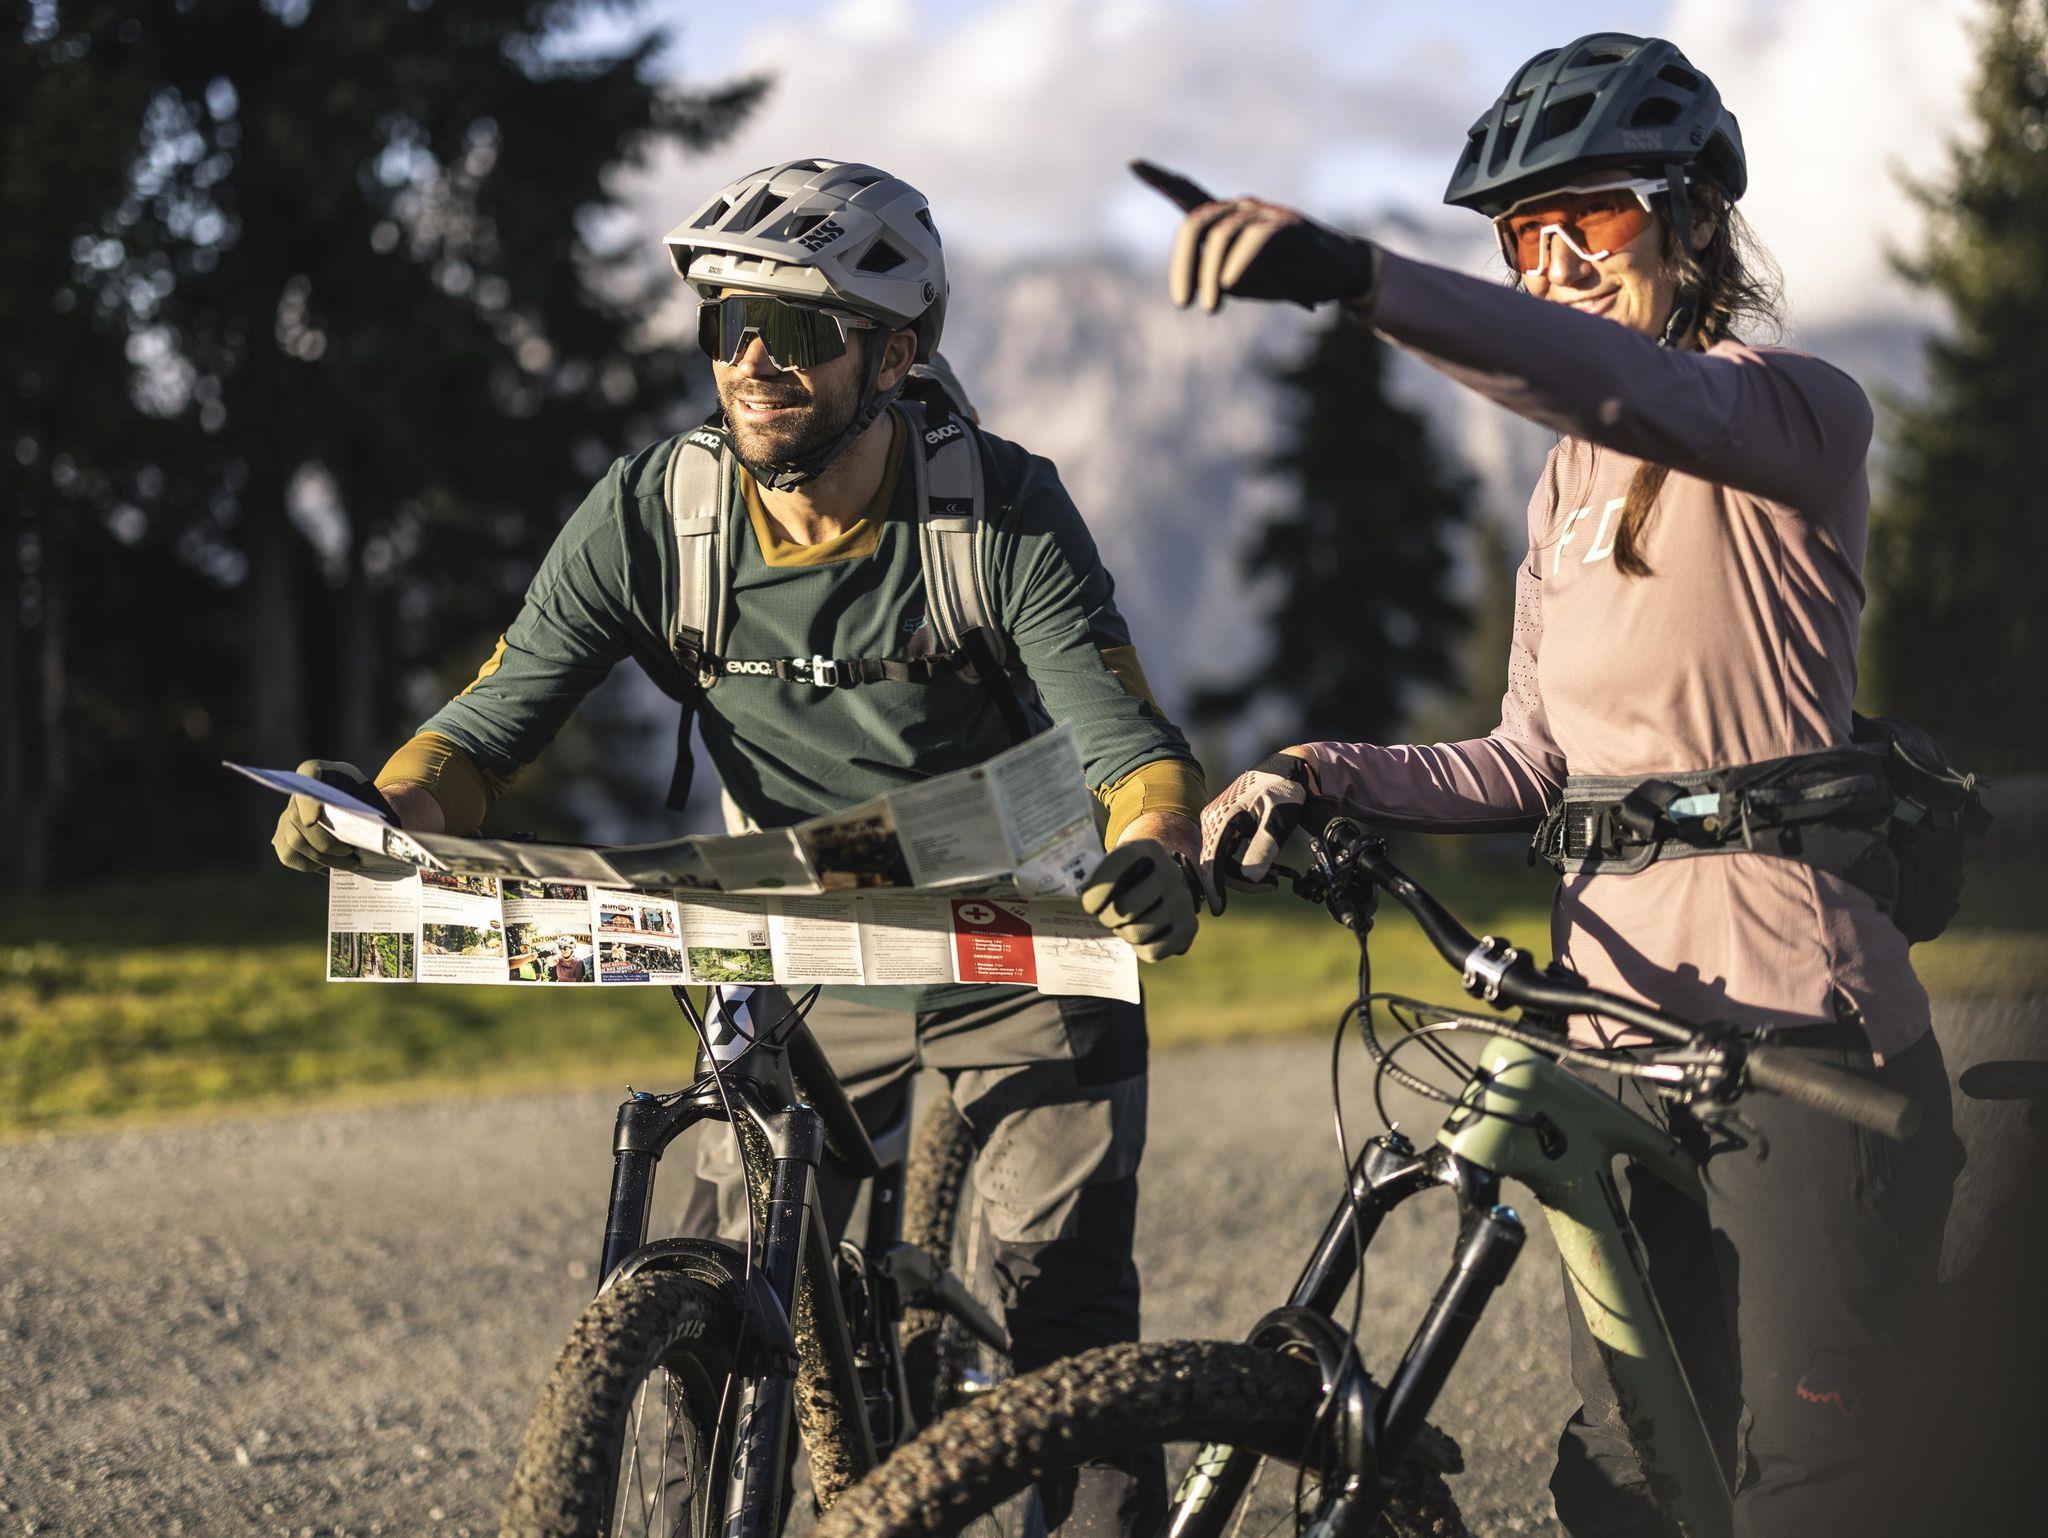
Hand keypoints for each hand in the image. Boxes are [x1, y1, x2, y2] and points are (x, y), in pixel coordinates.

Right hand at [272, 759, 411, 877]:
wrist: (358, 809)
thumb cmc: (366, 800)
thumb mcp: (373, 795)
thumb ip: (375, 807)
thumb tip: (386, 831)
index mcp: (318, 771)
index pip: (308, 775)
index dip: (307, 801)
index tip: (313, 821)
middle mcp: (297, 791)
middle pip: (299, 819)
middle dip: (326, 843)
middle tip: (351, 855)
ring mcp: (286, 814)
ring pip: (295, 841)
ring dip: (323, 859)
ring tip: (350, 864)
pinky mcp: (282, 836)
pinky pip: (289, 855)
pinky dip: (309, 865)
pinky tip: (330, 866)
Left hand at [1081, 838, 1198, 962]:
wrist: (1165, 882)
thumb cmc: (1129, 876)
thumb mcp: (1116, 864)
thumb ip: (1100, 881)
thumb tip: (1089, 908)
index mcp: (1148, 850)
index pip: (1118, 867)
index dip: (1098, 891)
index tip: (1090, 905)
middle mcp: (1170, 872)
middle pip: (1124, 908)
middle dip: (1107, 917)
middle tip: (1106, 916)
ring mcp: (1183, 900)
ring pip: (1136, 933)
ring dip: (1123, 932)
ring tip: (1125, 923)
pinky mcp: (1189, 927)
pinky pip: (1152, 951)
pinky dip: (1139, 948)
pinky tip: (1142, 935)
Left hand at [1130, 160, 1380, 313]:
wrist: (1337, 273)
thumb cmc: (1287, 276)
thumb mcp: (1242, 280)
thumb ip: (1214, 276)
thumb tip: (1198, 282)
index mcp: (1227, 218)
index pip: (1189, 194)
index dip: (1162, 180)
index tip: (1133, 164)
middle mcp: (1242, 207)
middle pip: (1196, 223)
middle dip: (1183, 264)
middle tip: (1182, 304)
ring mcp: (1265, 213)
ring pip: (1222, 234)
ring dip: (1209, 275)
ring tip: (1209, 307)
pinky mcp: (1289, 226)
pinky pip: (1255, 239)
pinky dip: (1239, 261)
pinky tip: (1229, 283)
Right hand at [1198, 752, 1319, 914]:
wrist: (1285, 771)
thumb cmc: (1282, 790)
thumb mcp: (1277, 820)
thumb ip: (1264, 847)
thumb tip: (1251, 877)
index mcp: (1221, 817)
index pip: (1212, 858)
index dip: (1215, 885)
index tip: (1219, 908)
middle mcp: (1212, 820)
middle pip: (1216, 862)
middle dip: (1239, 881)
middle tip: (1271, 886)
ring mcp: (1217, 823)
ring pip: (1222, 859)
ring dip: (1243, 874)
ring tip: (1272, 880)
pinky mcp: (1225, 826)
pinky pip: (1228, 852)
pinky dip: (1243, 864)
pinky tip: (1264, 871)